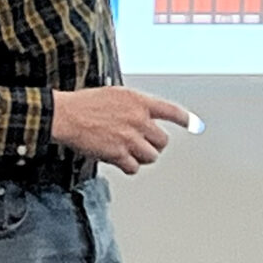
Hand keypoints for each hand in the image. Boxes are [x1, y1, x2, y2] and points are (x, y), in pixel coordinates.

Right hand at [50, 87, 195, 172]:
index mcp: (140, 101)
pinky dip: (130, 167)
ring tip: (131, 153)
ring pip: (152, 156)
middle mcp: (139, 119)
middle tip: (144, 145)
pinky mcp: (118, 154)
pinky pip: (134, 167)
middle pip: (163, 141)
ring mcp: (130, 138)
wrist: (67, 115)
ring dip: (143, 157)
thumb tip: (143, 114)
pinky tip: (122, 162)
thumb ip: (133, 105)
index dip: (185, 119)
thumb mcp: (115, 94)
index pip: (171, 110)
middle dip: (155, 145)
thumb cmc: (85, 103)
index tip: (195, 125)